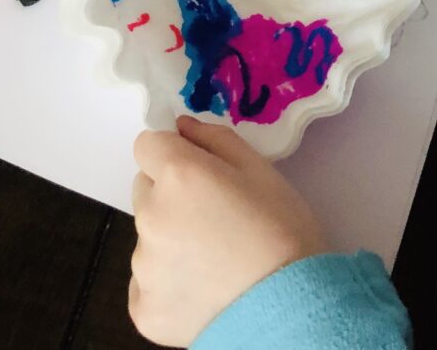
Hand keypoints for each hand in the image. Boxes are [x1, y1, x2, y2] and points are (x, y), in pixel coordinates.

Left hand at [129, 116, 326, 347]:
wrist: (294, 310)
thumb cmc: (283, 231)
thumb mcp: (259, 170)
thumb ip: (213, 138)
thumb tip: (180, 127)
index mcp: (177, 175)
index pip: (147, 145)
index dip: (172, 155)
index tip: (197, 173)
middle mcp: (150, 215)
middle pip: (145, 189)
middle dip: (170, 196)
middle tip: (212, 218)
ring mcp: (142, 265)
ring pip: (147, 235)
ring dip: (169, 239)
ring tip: (213, 259)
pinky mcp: (143, 307)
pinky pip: (144, 282)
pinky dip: (166, 283)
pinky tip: (200, 289)